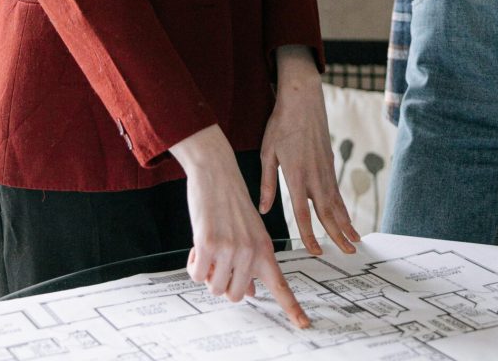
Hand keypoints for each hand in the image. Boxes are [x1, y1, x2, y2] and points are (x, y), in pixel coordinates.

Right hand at [171, 123, 310, 327]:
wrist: (217, 171)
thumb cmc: (231, 203)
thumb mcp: (250, 232)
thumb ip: (253, 263)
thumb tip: (253, 292)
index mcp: (265, 249)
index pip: (281, 286)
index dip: (293, 309)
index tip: (304, 325)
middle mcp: (251, 252)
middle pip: (236, 295)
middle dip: (223, 283)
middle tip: (219, 259)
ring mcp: (231, 249)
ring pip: (215, 288)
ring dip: (208, 273)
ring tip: (210, 248)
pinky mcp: (209, 244)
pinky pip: (196, 275)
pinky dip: (193, 265)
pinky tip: (197, 245)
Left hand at [260, 46, 359, 256]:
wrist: (303, 98)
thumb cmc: (281, 124)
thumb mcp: (268, 152)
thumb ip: (267, 183)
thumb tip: (263, 209)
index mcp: (296, 175)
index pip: (304, 213)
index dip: (310, 235)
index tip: (316, 252)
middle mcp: (314, 175)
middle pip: (328, 212)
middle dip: (338, 235)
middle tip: (348, 254)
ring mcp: (325, 168)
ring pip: (337, 203)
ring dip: (346, 224)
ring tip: (355, 242)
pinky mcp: (330, 162)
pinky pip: (338, 190)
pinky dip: (344, 207)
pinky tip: (347, 217)